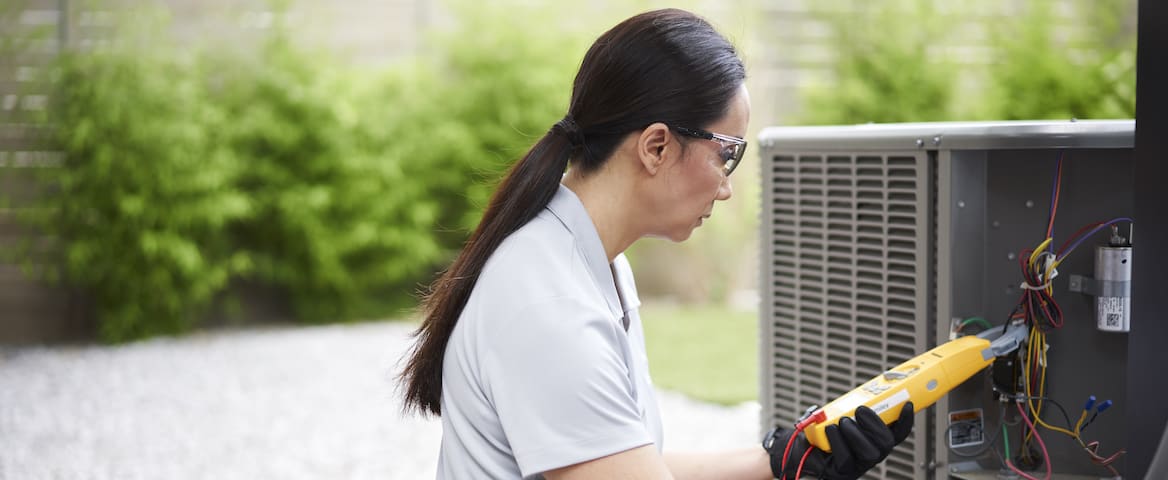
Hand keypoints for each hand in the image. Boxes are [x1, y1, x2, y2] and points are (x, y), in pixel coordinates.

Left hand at [762, 402, 913, 479]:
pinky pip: (846, 457)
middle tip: (859, 411)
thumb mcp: (837, 414)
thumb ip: (851, 407)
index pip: (898, 433)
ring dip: (855, 432)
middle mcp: (869, 454)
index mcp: (873, 439)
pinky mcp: (841, 472)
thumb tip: (861, 394)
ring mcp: (857, 466)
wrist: (795, 448)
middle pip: (886, 444)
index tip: (907, 403)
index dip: (905, 420)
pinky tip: (830, 429)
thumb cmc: (818, 431)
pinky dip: (838, 439)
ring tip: (842, 421)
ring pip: (869, 452)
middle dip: (875, 424)